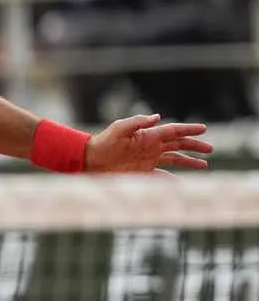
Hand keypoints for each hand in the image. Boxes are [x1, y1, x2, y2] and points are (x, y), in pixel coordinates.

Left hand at [85, 114, 212, 174]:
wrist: (90, 160)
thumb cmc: (103, 142)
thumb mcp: (119, 128)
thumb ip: (137, 122)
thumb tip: (157, 116)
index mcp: (148, 135)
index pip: (173, 131)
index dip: (188, 130)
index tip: (203, 129)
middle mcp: (151, 147)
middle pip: (178, 145)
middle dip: (194, 146)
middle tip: (210, 148)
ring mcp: (148, 160)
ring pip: (174, 159)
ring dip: (189, 161)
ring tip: (205, 164)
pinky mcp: (143, 172)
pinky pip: (163, 176)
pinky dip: (174, 180)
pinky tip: (185, 183)